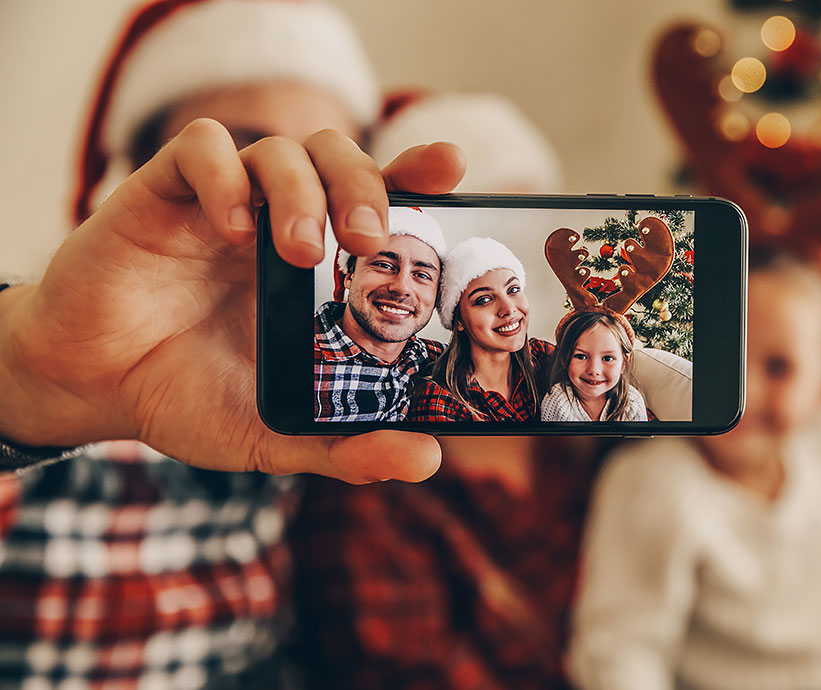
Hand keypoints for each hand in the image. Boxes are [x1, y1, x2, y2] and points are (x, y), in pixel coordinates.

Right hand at [0, 119, 464, 482]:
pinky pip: (200, 149)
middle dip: (365, 186)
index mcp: (318, 267)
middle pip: (340, 160)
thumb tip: (427, 459)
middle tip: (367, 240)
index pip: (380, 201)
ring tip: (299, 252)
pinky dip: (223, 177)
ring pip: (281, 150)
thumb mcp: (276, 434)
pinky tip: (232, 228)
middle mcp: (278, 223)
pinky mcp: (162, 194)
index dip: (417, 175)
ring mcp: (223, 204)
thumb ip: (348, 445)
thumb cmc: (190, 397)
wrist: (94, 389)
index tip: (451, 167)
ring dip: (300, 193)